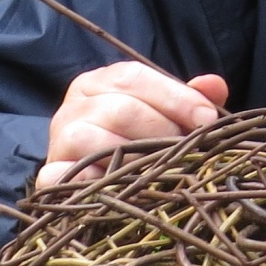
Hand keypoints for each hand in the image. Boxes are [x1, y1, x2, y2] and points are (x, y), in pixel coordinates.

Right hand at [36, 62, 228, 188]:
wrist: (83, 175)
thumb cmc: (131, 138)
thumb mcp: (160, 112)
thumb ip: (188, 98)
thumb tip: (215, 86)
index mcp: (100, 81)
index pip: (135, 77)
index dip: (175, 97)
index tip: (207, 120)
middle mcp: (74, 105)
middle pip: (122, 109)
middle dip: (163, 130)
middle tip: (187, 150)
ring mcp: (58, 140)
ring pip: (98, 142)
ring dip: (136, 158)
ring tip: (162, 171)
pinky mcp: (50, 174)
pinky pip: (69, 177)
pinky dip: (97, 182)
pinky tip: (123, 188)